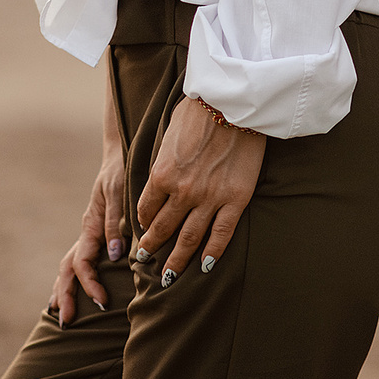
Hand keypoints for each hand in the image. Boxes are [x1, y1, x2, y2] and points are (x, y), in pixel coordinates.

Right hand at [50, 142, 127, 323]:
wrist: (120, 156)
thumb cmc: (121, 172)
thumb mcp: (119, 193)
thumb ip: (116, 222)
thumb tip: (113, 256)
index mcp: (91, 226)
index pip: (82, 263)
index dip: (90, 285)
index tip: (102, 302)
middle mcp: (86, 233)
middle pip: (68, 270)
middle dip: (66, 296)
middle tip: (67, 322)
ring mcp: (89, 234)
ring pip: (69, 266)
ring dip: (64, 290)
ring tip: (60, 314)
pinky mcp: (96, 233)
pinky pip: (80, 260)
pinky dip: (72, 278)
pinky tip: (72, 291)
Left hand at [133, 97, 265, 284]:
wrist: (235, 102)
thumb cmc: (200, 110)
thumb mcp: (169, 135)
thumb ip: (164, 162)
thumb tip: (162, 175)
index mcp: (161, 174)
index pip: (146, 208)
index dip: (143, 222)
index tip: (144, 228)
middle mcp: (182, 192)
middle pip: (163, 229)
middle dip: (152, 247)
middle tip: (146, 260)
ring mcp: (210, 199)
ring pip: (189, 239)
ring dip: (177, 260)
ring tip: (169, 276)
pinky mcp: (235, 200)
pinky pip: (222, 234)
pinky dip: (212, 253)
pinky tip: (206, 265)